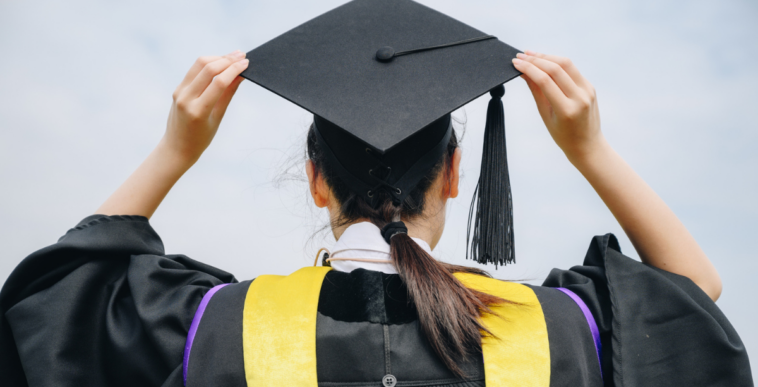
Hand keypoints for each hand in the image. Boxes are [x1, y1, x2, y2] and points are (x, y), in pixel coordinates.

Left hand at [162, 50, 248, 164]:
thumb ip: (228, 94)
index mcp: (198, 110)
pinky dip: (208, 64)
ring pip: (199, 64)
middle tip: (242, 56)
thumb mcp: (218, 118)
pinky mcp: (177, 89)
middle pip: (208, 69)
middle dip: (227, 60)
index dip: (234, 70)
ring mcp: (179, 92)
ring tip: (233, 56)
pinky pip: (194, 70)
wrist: (177, 147)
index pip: (219, 82)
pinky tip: (220, 63)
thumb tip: (240, 75)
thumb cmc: (201, 138)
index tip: (246, 63)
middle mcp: (186, 98)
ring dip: (217, 58)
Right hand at [512, 51, 601, 162]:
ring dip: (546, 56)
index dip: (528, 68)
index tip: (515, 63)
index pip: (545, 81)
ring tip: (530, 54)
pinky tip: (544, 61)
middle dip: (536, 59)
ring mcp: (588, 90)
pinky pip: (572, 69)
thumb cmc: (563, 135)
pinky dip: (556, 62)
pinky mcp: (590, 86)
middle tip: (520, 56)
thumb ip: (536, 91)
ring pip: (566, 63)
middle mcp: (580, 97)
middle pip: (556, 68)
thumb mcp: (545, 115)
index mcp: (567, 109)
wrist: (587, 144)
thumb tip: (524, 72)